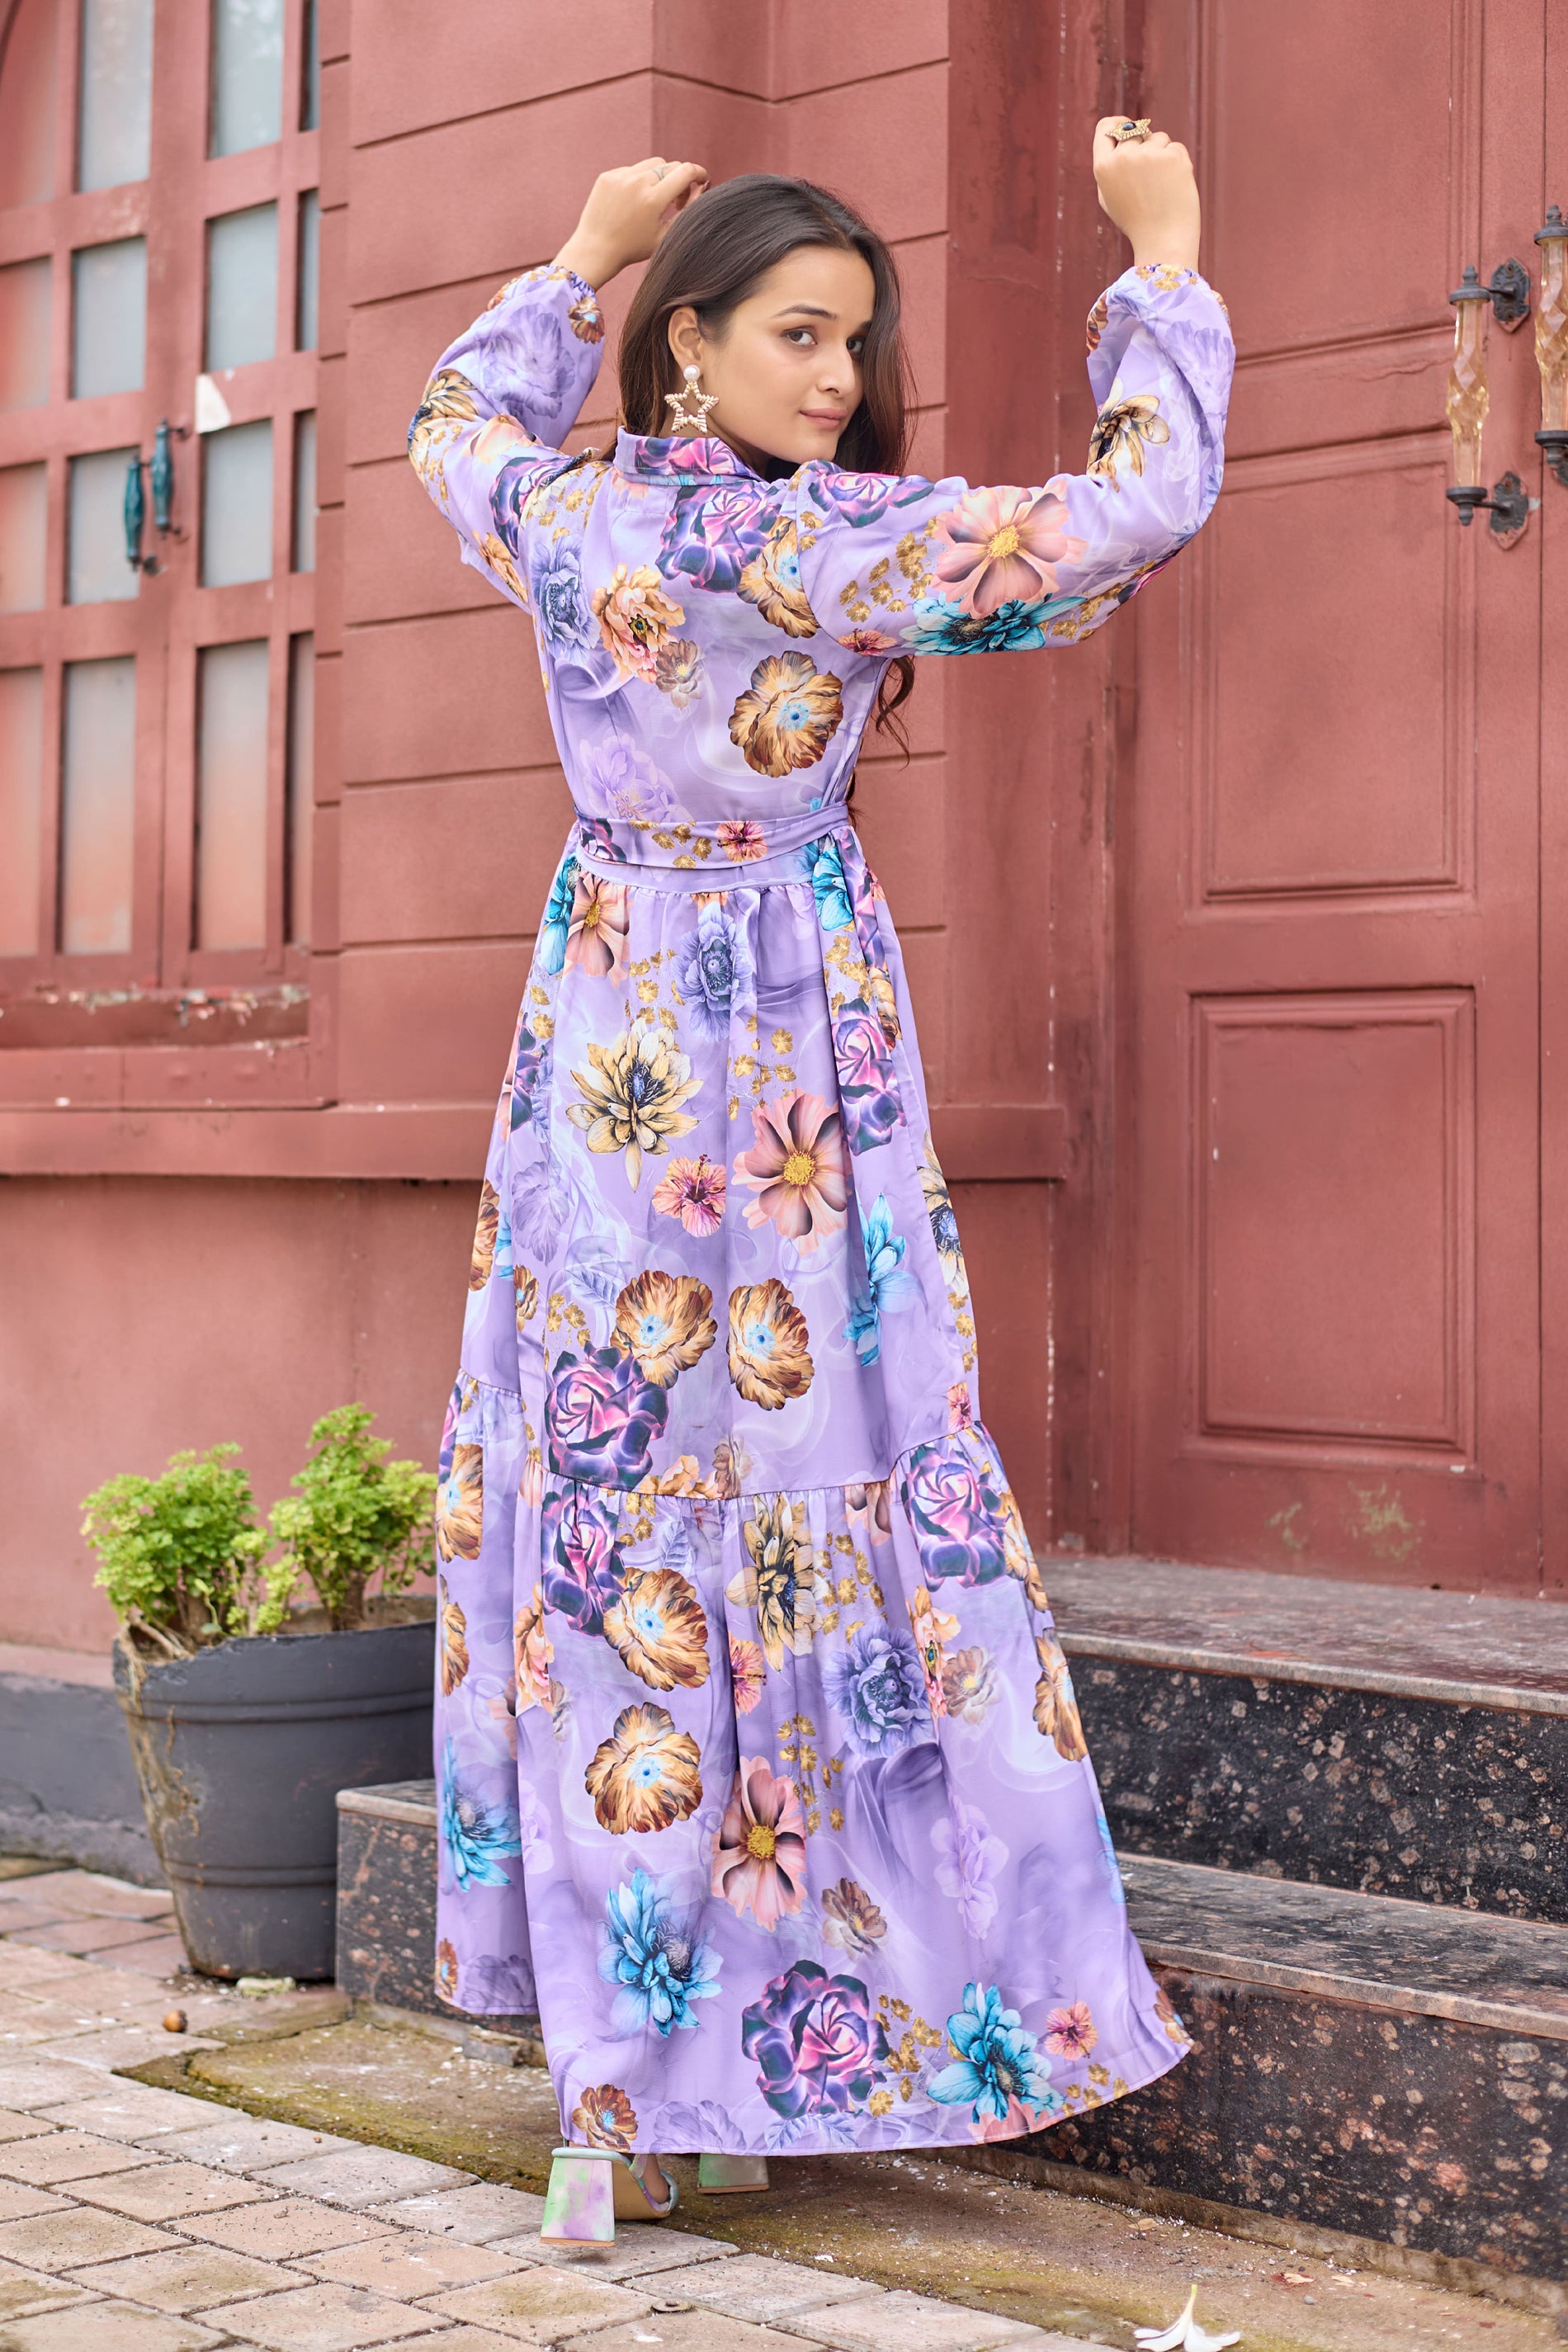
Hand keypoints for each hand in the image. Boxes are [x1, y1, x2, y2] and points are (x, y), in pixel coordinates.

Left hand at [554, 159, 708, 288]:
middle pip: (670, 166)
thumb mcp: (665, 235)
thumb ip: (687, 210)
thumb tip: (701, 187)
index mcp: (654, 199)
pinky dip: (639, 181)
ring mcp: (621, 176)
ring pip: (652, 164)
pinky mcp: (608, 176)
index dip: (699, 173)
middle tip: (676, 201)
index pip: (686, 171)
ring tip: (655, 200)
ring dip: (660, 177)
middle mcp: (638, 182)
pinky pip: (632, 170)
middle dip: (679, 180)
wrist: (595, 250)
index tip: (703, 179)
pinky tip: (633, 202)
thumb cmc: (633, 248)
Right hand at [1092, 117, 1200, 272]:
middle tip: (1148, 178)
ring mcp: (1149, 155)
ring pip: (1158, 137)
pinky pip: (1175, 147)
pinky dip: (1177, 163)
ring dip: (1162, 154)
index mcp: (1103, 167)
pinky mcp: (1173, 156)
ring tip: (1160, 186)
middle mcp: (1123, 157)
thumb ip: (1110, 165)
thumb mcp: (1110, 195)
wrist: (1163, 241)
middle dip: (1143, 146)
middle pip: (1135, 132)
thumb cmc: (1136, 221)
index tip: (1127, 126)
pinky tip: (1173, 186)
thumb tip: (1119, 132)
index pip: (1105, 127)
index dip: (1117, 124)